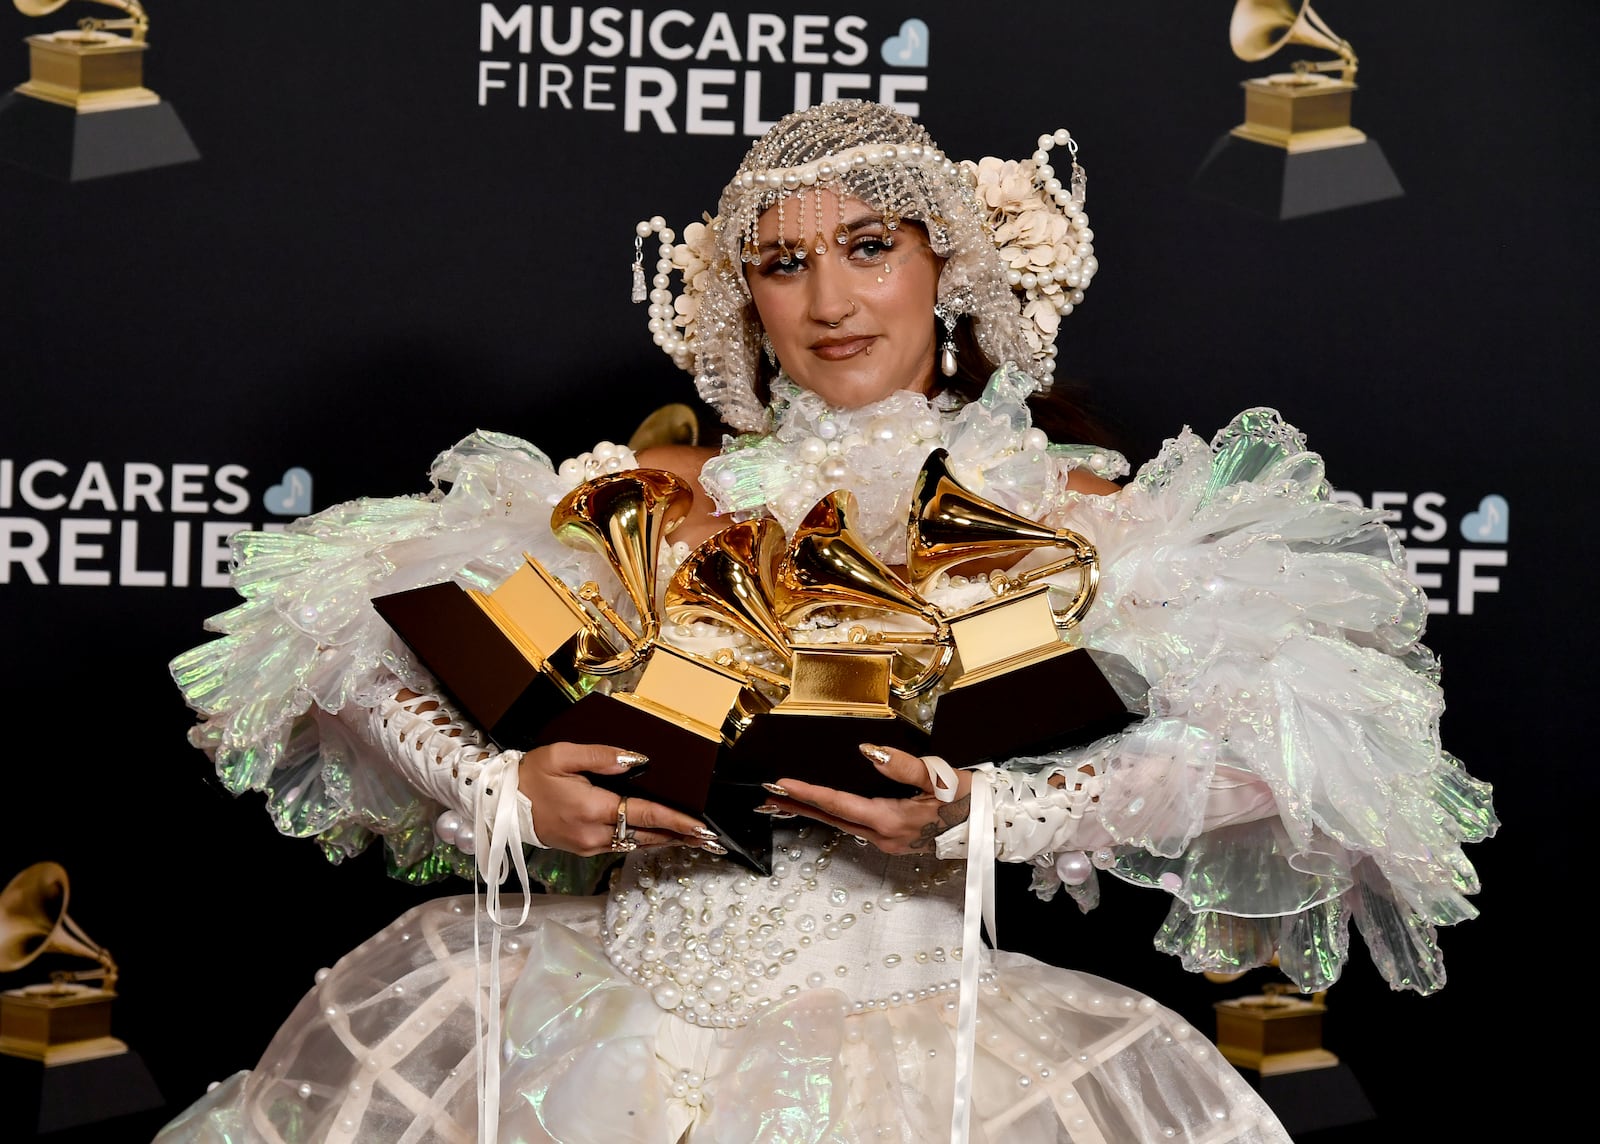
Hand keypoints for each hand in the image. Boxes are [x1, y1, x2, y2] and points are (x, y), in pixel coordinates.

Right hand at [517, 742, 718, 856]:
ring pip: (635, 844)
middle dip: (679, 836)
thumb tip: (637, 761)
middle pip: (646, 836)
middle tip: (708, 837)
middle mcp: (593, 833)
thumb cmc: (530, 775)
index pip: (645, 815)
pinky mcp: (582, 849)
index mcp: (592, 809)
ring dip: (663, 840)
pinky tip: (656, 835)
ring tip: (690, 837)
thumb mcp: (562, 755)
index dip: (676, 821)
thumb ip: (602, 756)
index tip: (701, 827)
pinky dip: (642, 840)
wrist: (498, 804)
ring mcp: (587, 845)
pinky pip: (620, 846)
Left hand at [762, 744, 972, 854]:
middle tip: (767, 794)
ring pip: (843, 824)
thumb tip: (869, 752)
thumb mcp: (940, 778)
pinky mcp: (896, 841)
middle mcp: (885, 837)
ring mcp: (890, 842)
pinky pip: (857, 826)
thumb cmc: (971, 800)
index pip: (839, 804)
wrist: (995, 827)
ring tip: (787, 799)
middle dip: (800, 805)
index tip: (781, 784)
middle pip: (833, 818)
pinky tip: (826, 808)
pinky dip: (836, 815)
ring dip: (816, 810)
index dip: (808, 793)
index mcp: (891, 820)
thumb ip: (903, 766)